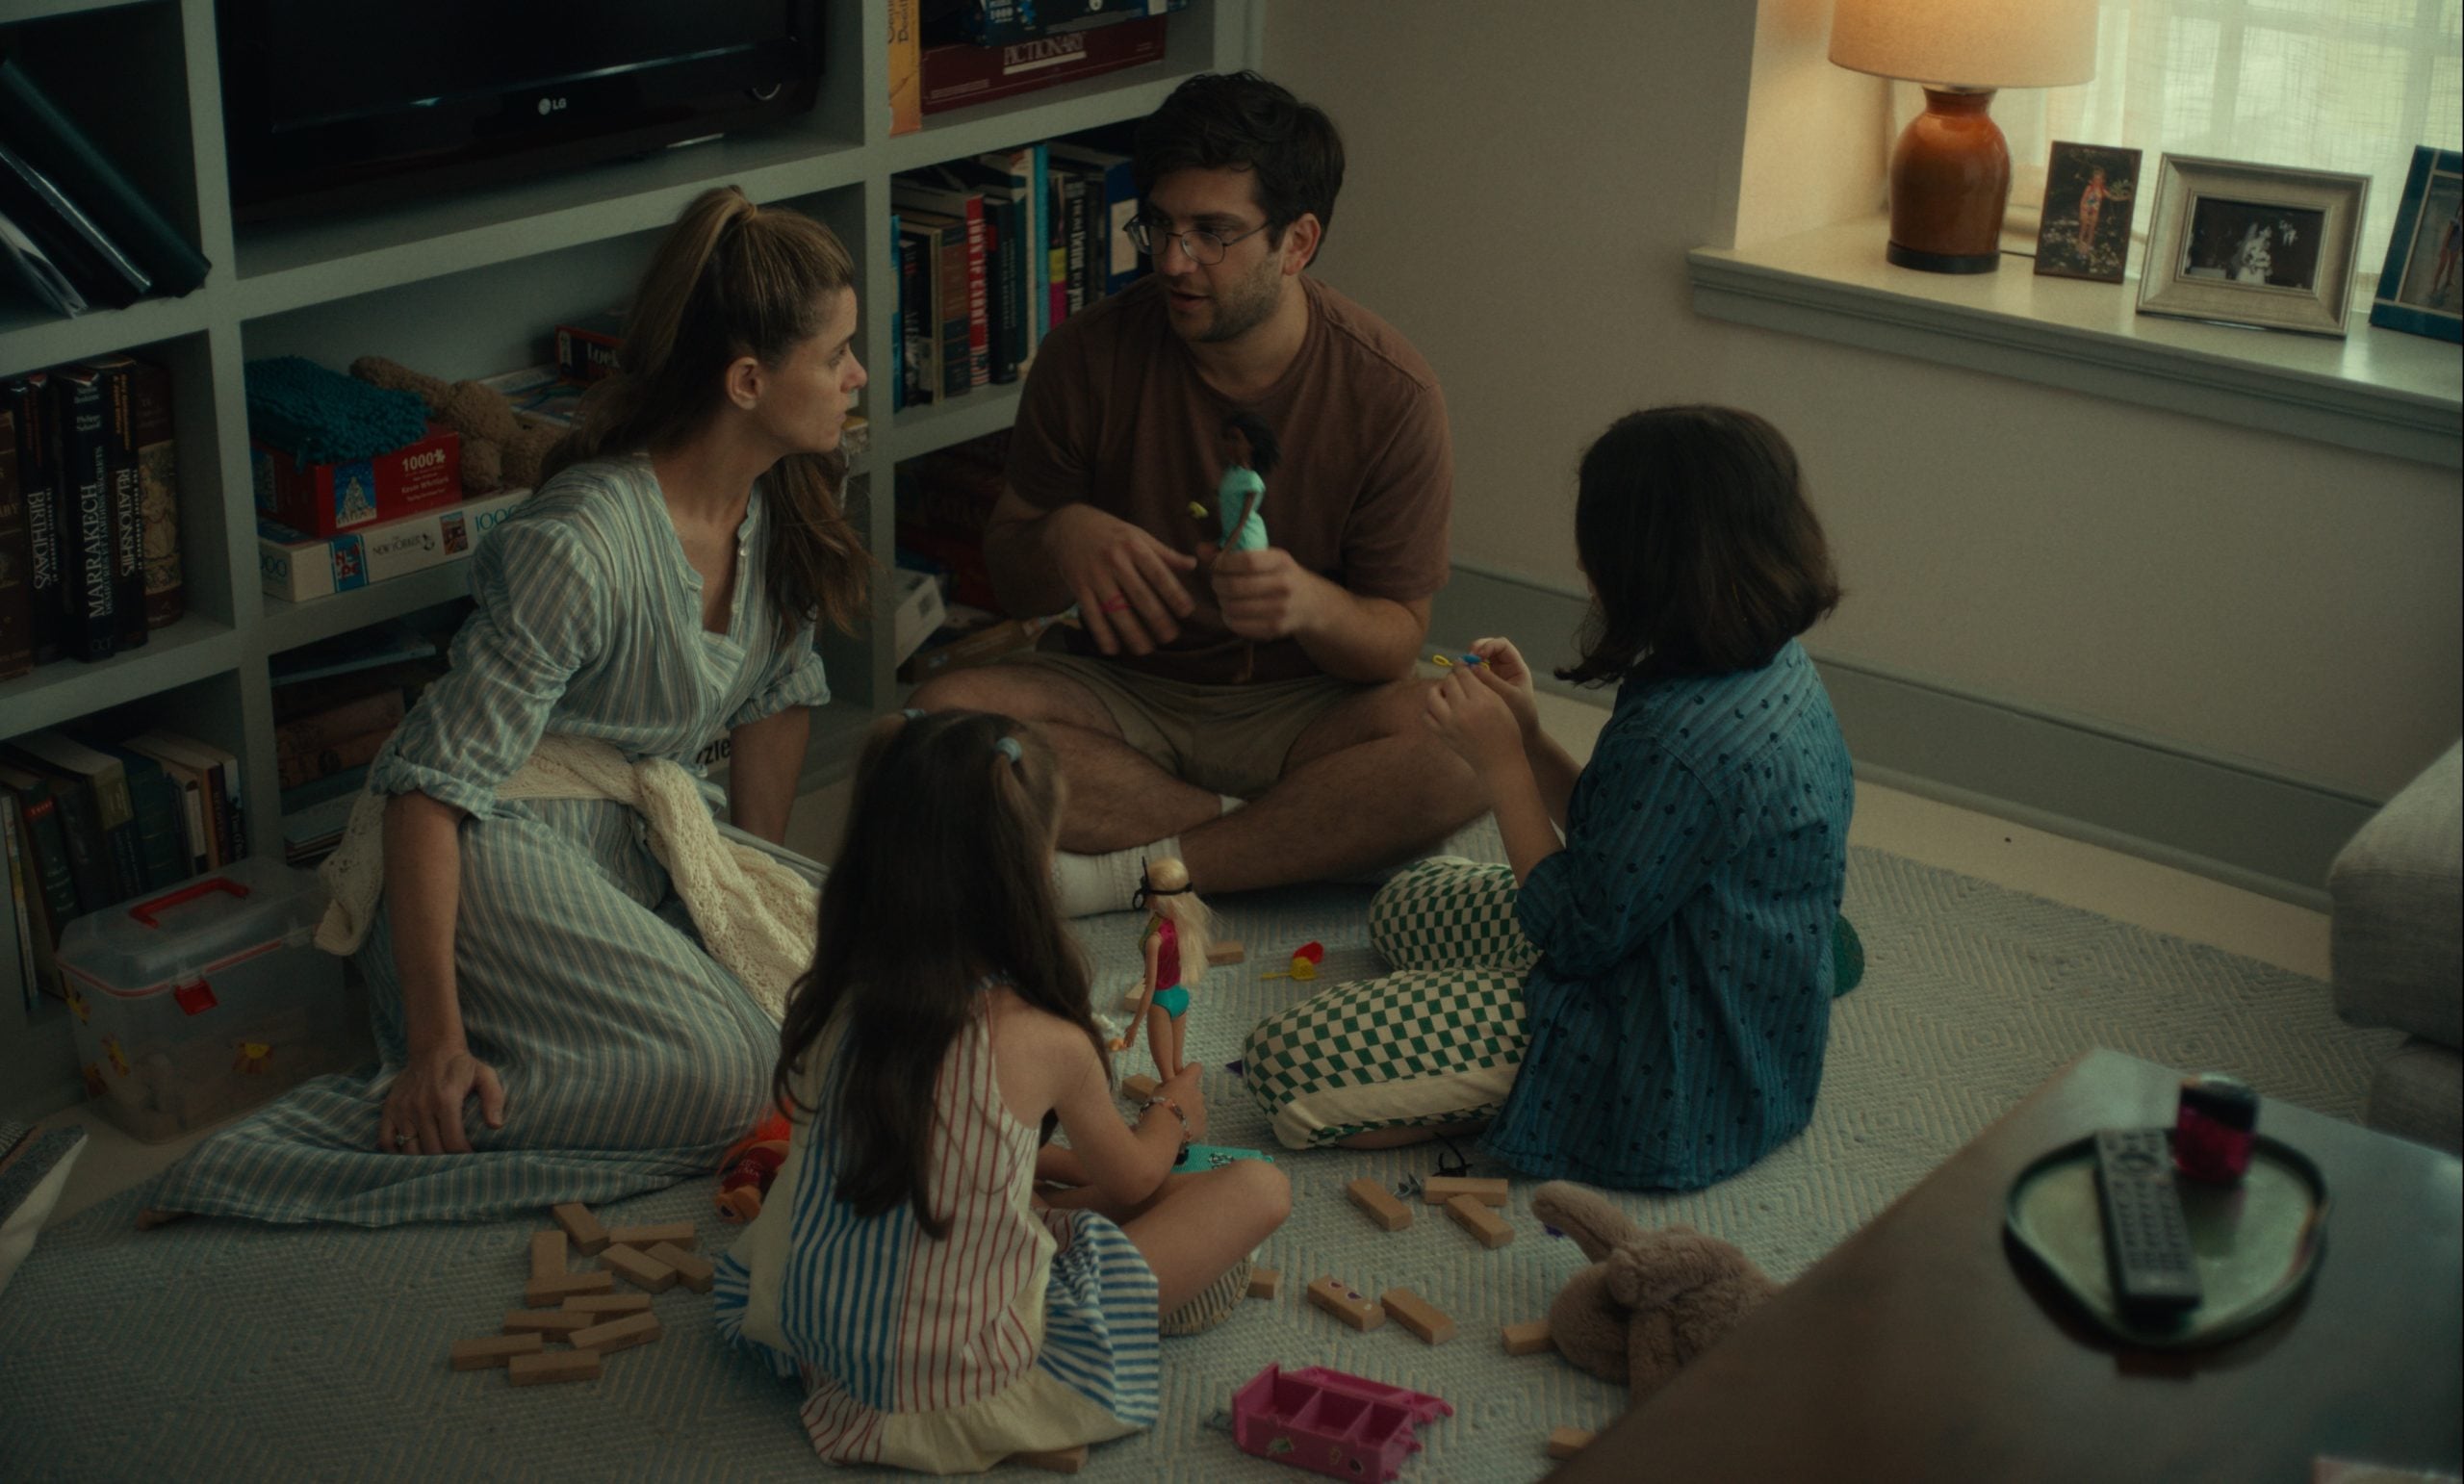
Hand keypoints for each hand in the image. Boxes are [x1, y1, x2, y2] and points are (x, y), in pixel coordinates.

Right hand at [378, 1045, 505, 1154]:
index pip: (453, 1143)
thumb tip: (495, 1126)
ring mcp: (403, 1109)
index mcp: (445, 1101)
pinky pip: (386, 1141)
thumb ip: (494, 1099)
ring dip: (422, 1161)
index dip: (464, 1156)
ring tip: (435, 1164)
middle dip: (446, 1162)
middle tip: (455, 1165)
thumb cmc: (462, 1066)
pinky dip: (397, 1153)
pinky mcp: (390, 1109)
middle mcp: (421, 1107)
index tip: (471, 1159)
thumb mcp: (485, 1075)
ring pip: (409, 1150)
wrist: (433, 1048)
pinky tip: (412, 1154)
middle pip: (432, 1150)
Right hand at [1044, 504, 1196, 655]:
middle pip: (1139, 595)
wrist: (1068, 525)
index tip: (1187, 611)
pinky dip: (1101, 633)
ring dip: (1131, 632)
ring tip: (1145, 649)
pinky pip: (1091, 614)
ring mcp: (1095, 576)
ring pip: (1115, 609)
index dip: (1173, 593)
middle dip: (1156, 618)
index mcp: (1134, 546)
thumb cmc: (1111, 533)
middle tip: (1171, 637)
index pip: (1158, 573)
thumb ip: (1165, 553)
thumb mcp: (1138, 535)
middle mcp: (1114, 561)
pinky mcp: (1079, 587)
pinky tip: (1113, 649)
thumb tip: (1194, 564)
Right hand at [1155, 1060, 1208, 1142]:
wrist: (1164, 1130)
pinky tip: (1179, 1131)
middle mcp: (1198, 1094)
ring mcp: (1202, 1111)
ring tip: (1175, 1121)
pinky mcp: (1203, 1126)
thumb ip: (1166, 1087)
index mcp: (1187, 1082)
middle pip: (1195, 1091)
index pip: (1195, 1068)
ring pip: (1197, 1108)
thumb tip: (1168, 1088)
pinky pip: (1198, 1123)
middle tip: (1172, 1106)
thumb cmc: (1157, 1107)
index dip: (1189, 1073)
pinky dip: (1190, 1126)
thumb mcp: (1156, 1091)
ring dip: (1189, 1112)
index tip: (1181, 1079)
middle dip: (1186, 1097)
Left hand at [1207, 545, 1327, 641]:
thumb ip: (1232, 551)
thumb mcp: (1265, 556)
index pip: (1247, 560)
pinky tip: (1232, 612)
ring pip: (1234, 608)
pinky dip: (1229, 619)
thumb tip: (1200, 550)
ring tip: (1224, 597)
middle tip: (1217, 583)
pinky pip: (1240, 626)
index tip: (1216, 565)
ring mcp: (1281, 609)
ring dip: (1221, 602)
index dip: (1224, 563)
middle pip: (1236, 586)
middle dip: (1217, 584)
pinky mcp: (1275, 628)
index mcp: (1281, 560)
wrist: (1311, 604)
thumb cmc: (1280, 575)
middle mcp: (1284, 585)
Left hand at [1424, 666, 1525, 774]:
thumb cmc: (1505, 730)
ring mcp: (1449, 724)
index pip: (1463, 673)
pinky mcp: (1442, 735)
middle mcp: (1462, 710)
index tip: (1462, 665)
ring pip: (1432, 695)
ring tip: (1447, 693)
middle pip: (1448, 681)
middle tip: (1457, 680)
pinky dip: (1431, 709)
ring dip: (1438, 690)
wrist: (1499, 761)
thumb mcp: (1499, 703)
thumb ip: (1482, 684)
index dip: (1461, 666)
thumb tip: (1465, 668)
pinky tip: (1442, 709)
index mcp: (1480, 700)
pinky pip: (1426, 715)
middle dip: (1452, 677)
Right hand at [1464, 636, 1540, 742]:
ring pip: (1479, 659)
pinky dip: (1467, 674)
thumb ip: (1491, 681)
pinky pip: (1474, 674)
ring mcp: (1494, 676)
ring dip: (1469, 661)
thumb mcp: (1508, 696)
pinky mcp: (1485, 686)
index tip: (1478, 655)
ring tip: (1461, 669)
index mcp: (1516, 667)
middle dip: (1476, 650)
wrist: (1524, 735)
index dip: (1489, 645)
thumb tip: (1471, 667)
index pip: (1502, 645)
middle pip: (1489, 648)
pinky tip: (1460, 679)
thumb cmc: (1521, 715)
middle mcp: (1505, 668)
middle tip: (1466, 659)